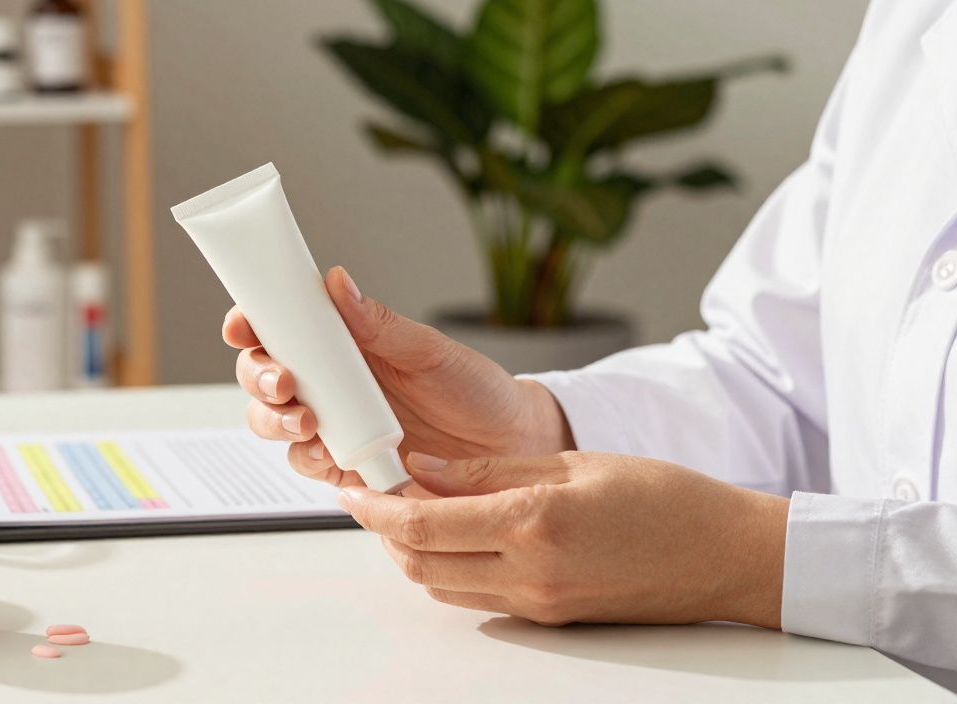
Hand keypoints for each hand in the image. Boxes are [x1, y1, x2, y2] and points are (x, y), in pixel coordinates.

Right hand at [223, 266, 573, 488]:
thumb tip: (338, 284)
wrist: (512, 447)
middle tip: (283, 381)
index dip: (251, 323)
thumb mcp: (431, 351)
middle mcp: (329, 383)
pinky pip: (308, 463)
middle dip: (258, 377)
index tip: (244, 324)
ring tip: (307, 419)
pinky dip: (308, 458)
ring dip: (276, 419)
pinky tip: (327, 453)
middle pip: (263, 376)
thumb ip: (382, 325)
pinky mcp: (346, 466)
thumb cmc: (475, 390)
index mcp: (343, 343)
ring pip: (274, 421)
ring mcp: (334, 425)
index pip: (281, 328)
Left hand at [340, 450, 788, 627]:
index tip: (355, 487)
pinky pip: (477, 597)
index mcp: (533, 524)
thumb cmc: (664, 498)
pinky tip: (457, 535)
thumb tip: (422, 465)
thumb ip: (487, 469)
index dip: (376, 507)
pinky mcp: (550, 618)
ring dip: (415, 551)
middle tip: (376, 493)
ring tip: (414, 508)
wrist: (725, 555)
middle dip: (385, 530)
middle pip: (420, 563)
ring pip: (442, 586)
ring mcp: (538, 604)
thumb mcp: (570, 462)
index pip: (423, 524)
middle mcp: (529, 574)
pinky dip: (451, 567)